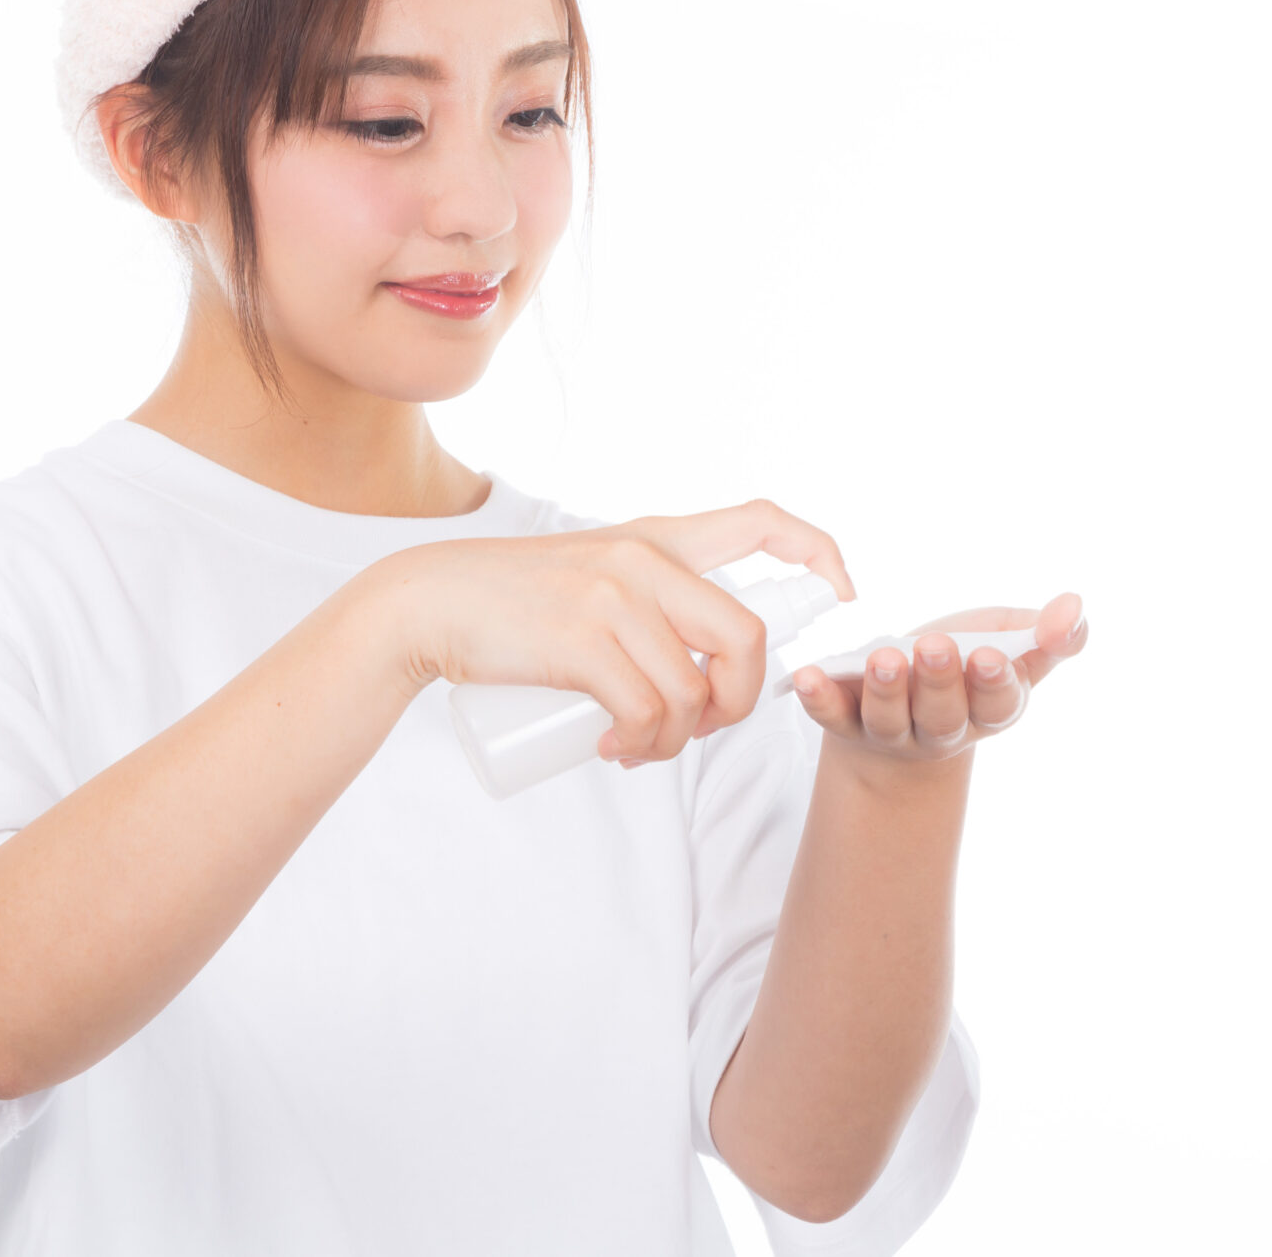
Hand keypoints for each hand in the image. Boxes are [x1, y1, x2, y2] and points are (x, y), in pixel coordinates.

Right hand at [366, 500, 856, 764]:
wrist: (430, 603)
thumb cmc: (513, 605)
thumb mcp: (593, 577)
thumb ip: (647, 601)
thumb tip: (703, 673)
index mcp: (657, 536)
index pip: (762, 521)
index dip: (819, 553)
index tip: (842, 594)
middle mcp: (646, 557)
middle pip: (747, 636)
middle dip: (739, 701)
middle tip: (699, 728)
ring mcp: (615, 596)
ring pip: (696, 691)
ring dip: (678, 743)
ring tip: (640, 747)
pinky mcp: (583, 640)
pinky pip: (649, 712)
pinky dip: (643, 746)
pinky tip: (617, 751)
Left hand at [787, 592, 1088, 763]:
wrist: (907, 701)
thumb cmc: (966, 663)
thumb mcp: (1009, 643)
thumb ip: (1048, 634)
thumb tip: (1076, 606)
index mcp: (991, 710)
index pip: (1000, 704)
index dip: (996, 682)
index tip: (987, 655)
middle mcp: (944, 729)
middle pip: (944, 715)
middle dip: (940, 681)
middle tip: (934, 647)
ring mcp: (893, 733)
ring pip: (891, 720)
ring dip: (887, 692)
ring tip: (883, 659)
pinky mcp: (847, 724)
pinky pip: (833, 717)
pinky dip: (820, 700)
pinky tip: (807, 677)